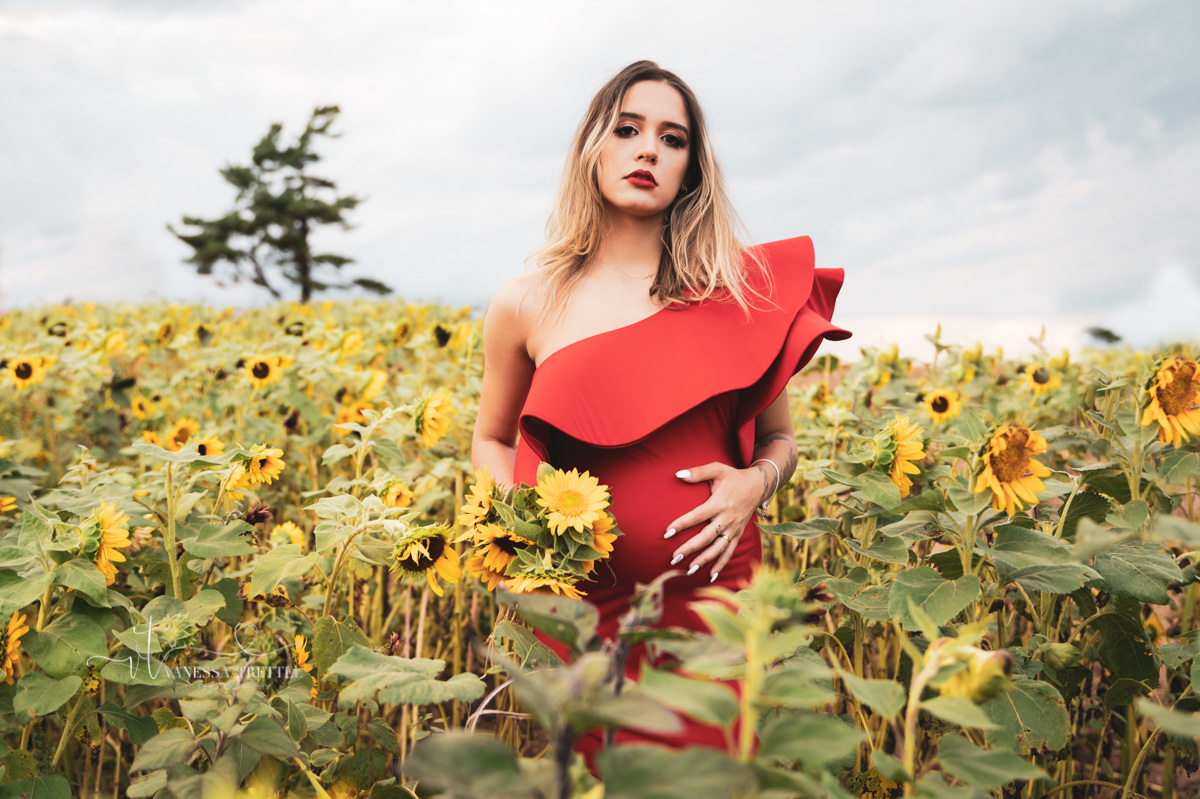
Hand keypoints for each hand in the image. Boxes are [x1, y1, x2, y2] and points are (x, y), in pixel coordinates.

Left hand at [664, 461, 762, 581]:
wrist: (758, 486)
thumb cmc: (734, 477)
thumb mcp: (717, 469)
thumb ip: (698, 472)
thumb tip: (678, 474)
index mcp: (719, 503)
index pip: (697, 516)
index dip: (682, 524)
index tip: (667, 532)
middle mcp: (727, 518)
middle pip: (706, 537)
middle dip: (690, 548)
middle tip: (674, 557)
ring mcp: (733, 529)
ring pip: (717, 548)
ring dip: (703, 560)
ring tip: (688, 570)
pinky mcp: (737, 534)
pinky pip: (729, 552)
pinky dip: (721, 565)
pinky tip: (710, 576)